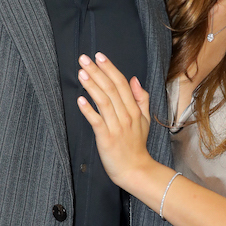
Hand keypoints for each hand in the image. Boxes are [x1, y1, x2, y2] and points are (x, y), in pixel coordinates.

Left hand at [77, 53, 153, 188]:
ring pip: (104, 101)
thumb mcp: (145, 120)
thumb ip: (141, 99)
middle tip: (84, 58)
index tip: (99, 56)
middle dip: (97, 71)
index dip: (110, 68)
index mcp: (134, 110)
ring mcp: (116, 127)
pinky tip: (80, 99)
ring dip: (92, 86)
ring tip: (81, 73)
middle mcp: (126, 116)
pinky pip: (96, 121)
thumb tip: (134, 79)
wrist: (135, 170)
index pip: (122, 84)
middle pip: (111, 88)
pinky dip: (88, 110)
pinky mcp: (106, 138)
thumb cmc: (136, 145)